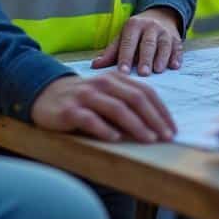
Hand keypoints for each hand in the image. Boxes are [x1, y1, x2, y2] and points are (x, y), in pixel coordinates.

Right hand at [31, 73, 175, 142]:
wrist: (45, 93)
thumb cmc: (83, 98)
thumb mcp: (107, 94)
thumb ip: (127, 103)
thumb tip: (156, 124)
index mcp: (116, 79)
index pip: (146, 92)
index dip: (162, 111)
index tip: (173, 129)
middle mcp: (103, 84)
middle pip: (135, 100)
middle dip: (155, 119)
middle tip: (166, 137)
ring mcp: (86, 96)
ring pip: (116, 109)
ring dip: (136, 125)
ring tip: (149, 139)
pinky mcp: (70, 110)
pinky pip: (90, 120)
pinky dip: (104, 129)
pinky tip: (115, 139)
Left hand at [90, 7, 182, 75]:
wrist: (160, 16)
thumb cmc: (136, 33)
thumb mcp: (123, 37)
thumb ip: (111, 52)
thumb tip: (95, 66)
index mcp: (133, 25)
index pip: (128, 42)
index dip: (125, 57)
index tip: (122, 71)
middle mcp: (150, 26)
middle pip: (148, 43)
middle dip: (145, 58)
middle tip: (143, 73)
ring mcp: (165, 32)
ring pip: (164, 44)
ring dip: (162, 57)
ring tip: (158, 70)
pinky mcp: (176, 38)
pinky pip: (177, 47)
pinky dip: (176, 57)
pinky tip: (175, 66)